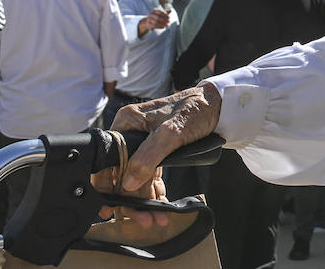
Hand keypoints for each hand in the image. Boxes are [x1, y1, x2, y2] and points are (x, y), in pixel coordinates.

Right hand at [91, 85, 221, 225]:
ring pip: (136, 179)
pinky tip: (160, 206)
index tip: (110, 209)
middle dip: (132, 200)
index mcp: (127, 123)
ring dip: (144, 200)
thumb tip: (128, 183)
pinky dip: (153, 192)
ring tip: (156, 219)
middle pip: (121, 174)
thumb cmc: (195, 109)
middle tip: (145, 219)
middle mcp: (130, 133)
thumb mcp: (171, 132)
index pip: (106, 161)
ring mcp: (143, 144)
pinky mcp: (156, 151)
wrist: (218, 104)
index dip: (107, 187)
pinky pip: (149, 176)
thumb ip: (148, 156)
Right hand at [137, 9, 170, 36]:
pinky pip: (154, 26)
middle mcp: (150, 14)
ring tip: (167, 25)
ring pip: (156, 22)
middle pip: (158, 17)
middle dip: (164, 20)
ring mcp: (149, 19)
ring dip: (162, 24)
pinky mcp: (148, 24)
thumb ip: (166, 12)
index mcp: (154, 10)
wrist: (148, 22)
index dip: (165, 15)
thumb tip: (171, 10)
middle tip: (169, 22)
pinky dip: (160, 26)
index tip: (169, 17)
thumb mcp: (161, 13)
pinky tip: (164, 27)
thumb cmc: (157, 16)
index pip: (160, 12)